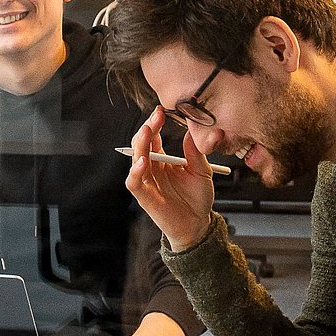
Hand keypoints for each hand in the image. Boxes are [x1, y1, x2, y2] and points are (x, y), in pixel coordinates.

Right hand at [124, 108, 216, 250]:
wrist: (198, 224)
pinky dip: (135, 171)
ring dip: (140, 144)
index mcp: (163, 160)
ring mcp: (146, 181)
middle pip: (142, 144)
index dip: (156, 124)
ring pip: (135, 159)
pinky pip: (134, 182)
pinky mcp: (144, 196)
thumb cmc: (198, 199)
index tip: (162, 111)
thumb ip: (194, 153)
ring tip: (148, 132)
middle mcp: (152, 168)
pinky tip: (144, 162)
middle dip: (147, 129)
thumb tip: (191, 132)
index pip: (154, 138)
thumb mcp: (202, 172)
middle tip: (156, 117)